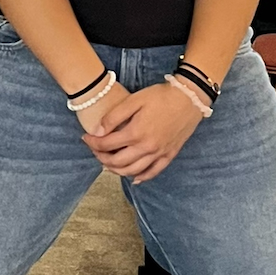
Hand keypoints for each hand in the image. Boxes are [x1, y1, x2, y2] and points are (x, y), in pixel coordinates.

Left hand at [81, 80, 204, 180]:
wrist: (189, 98)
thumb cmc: (161, 96)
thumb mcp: (134, 100)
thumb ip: (113, 117)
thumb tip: (97, 132)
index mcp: (135, 133)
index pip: (107, 145)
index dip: (93, 143)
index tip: (86, 138)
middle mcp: (146, 148)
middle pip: (117, 162)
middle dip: (101, 157)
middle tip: (94, 149)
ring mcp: (159, 153)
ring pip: (133, 171)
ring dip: (116, 170)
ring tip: (108, 162)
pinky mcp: (169, 155)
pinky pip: (153, 172)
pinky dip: (141, 178)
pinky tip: (133, 178)